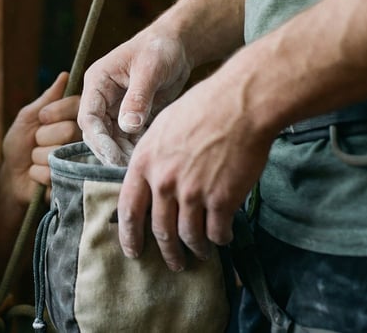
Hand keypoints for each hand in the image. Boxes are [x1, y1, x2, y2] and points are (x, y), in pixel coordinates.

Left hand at [1, 72, 79, 204]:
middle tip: (37, 142)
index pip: (76, 106)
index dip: (54, 112)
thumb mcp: (28, 117)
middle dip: (43, 137)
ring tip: (37, 159)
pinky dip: (37, 173)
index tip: (42, 118)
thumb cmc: (20, 142)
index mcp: (73, 119)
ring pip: (58, 153)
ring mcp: (79, 163)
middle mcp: (81, 139)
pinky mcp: (72, 184)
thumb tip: (65, 75)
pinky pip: (52, 174)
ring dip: (37, 156)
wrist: (12, 175)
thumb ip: (47, 98)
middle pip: (67, 131)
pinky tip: (37, 174)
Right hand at [78, 25, 191, 165]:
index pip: (88, 116)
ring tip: (138, 165)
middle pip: (96, 132)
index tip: (113, 157)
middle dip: (109, 151)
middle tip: (127, 168)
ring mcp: (115, 107)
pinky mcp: (130, 115)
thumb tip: (128, 127)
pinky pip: (127, 138)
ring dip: (122, 153)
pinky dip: (134, 148)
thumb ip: (138, 97)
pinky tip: (146, 157)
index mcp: (97, 81)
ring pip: (111, 138)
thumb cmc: (159, 48)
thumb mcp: (150, 70)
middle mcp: (102, 96)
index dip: (98, 139)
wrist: (176, 44)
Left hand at [117, 71, 272, 270]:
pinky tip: (222, 237)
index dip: (129, 235)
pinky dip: (219, 239)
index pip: (128, 209)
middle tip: (174, 263)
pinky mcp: (221, 199)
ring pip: (188, 236)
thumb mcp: (162, 128)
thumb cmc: (201, 108)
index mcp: (144, 162)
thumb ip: (152, 158)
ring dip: (195, 249)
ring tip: (201, 253)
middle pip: (160, 229)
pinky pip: (216, 232)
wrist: (238, 105)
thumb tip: (149, 182)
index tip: (133, 251)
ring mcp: (192, 192)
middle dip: (167, 251)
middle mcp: (163, 181)